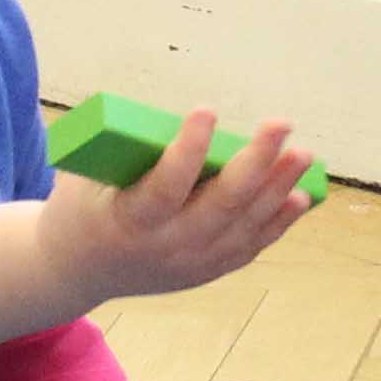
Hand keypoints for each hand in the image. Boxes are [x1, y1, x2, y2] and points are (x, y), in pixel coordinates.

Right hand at [49, 111, 316, 303]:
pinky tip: (301, 195)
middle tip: (280, 124)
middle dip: (256, 163)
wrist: (78, 269)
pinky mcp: (208, 270)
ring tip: (302, 155)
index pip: (166, 187)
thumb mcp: (90, 177)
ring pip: (244, 227)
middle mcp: (165, 249)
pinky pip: (250, 245)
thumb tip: (181, 113)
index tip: (207, 110)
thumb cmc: (84, 205)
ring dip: (278, 189)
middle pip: (220, 206)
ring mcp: (192, 264)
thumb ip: (132, 151)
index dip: (188, 150)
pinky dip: (278, 221)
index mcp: (128, 222)